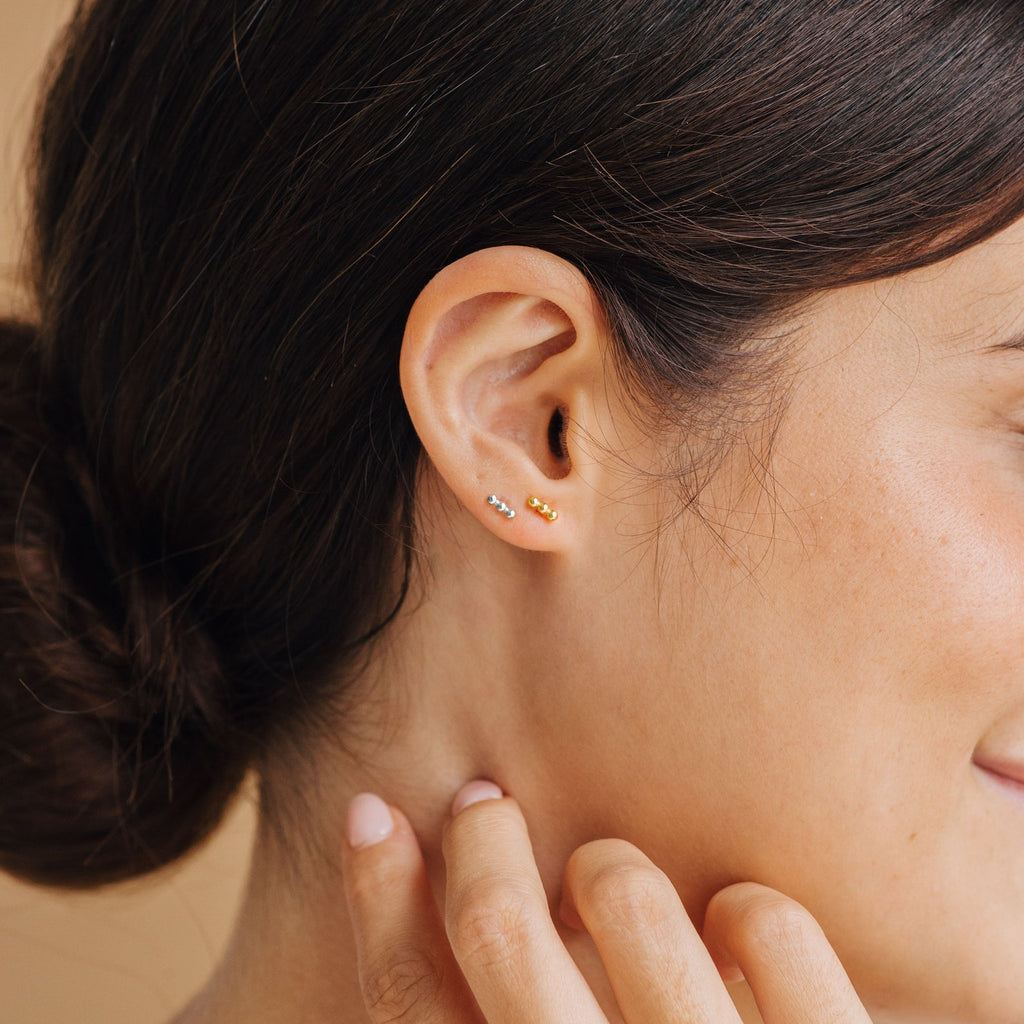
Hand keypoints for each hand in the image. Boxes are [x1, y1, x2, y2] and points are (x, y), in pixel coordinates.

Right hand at [341, 781, 871, 1022]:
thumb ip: (500, 1023)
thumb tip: (440, 912)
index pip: (407, 1003)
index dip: (377, 895)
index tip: (373, 814)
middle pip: (499, 929)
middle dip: (479, 839)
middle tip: (486, 800)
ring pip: (623, 896)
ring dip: (612, 867)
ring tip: (619, 887)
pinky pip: (762, 920)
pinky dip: (742, 907)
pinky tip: (736, 932)